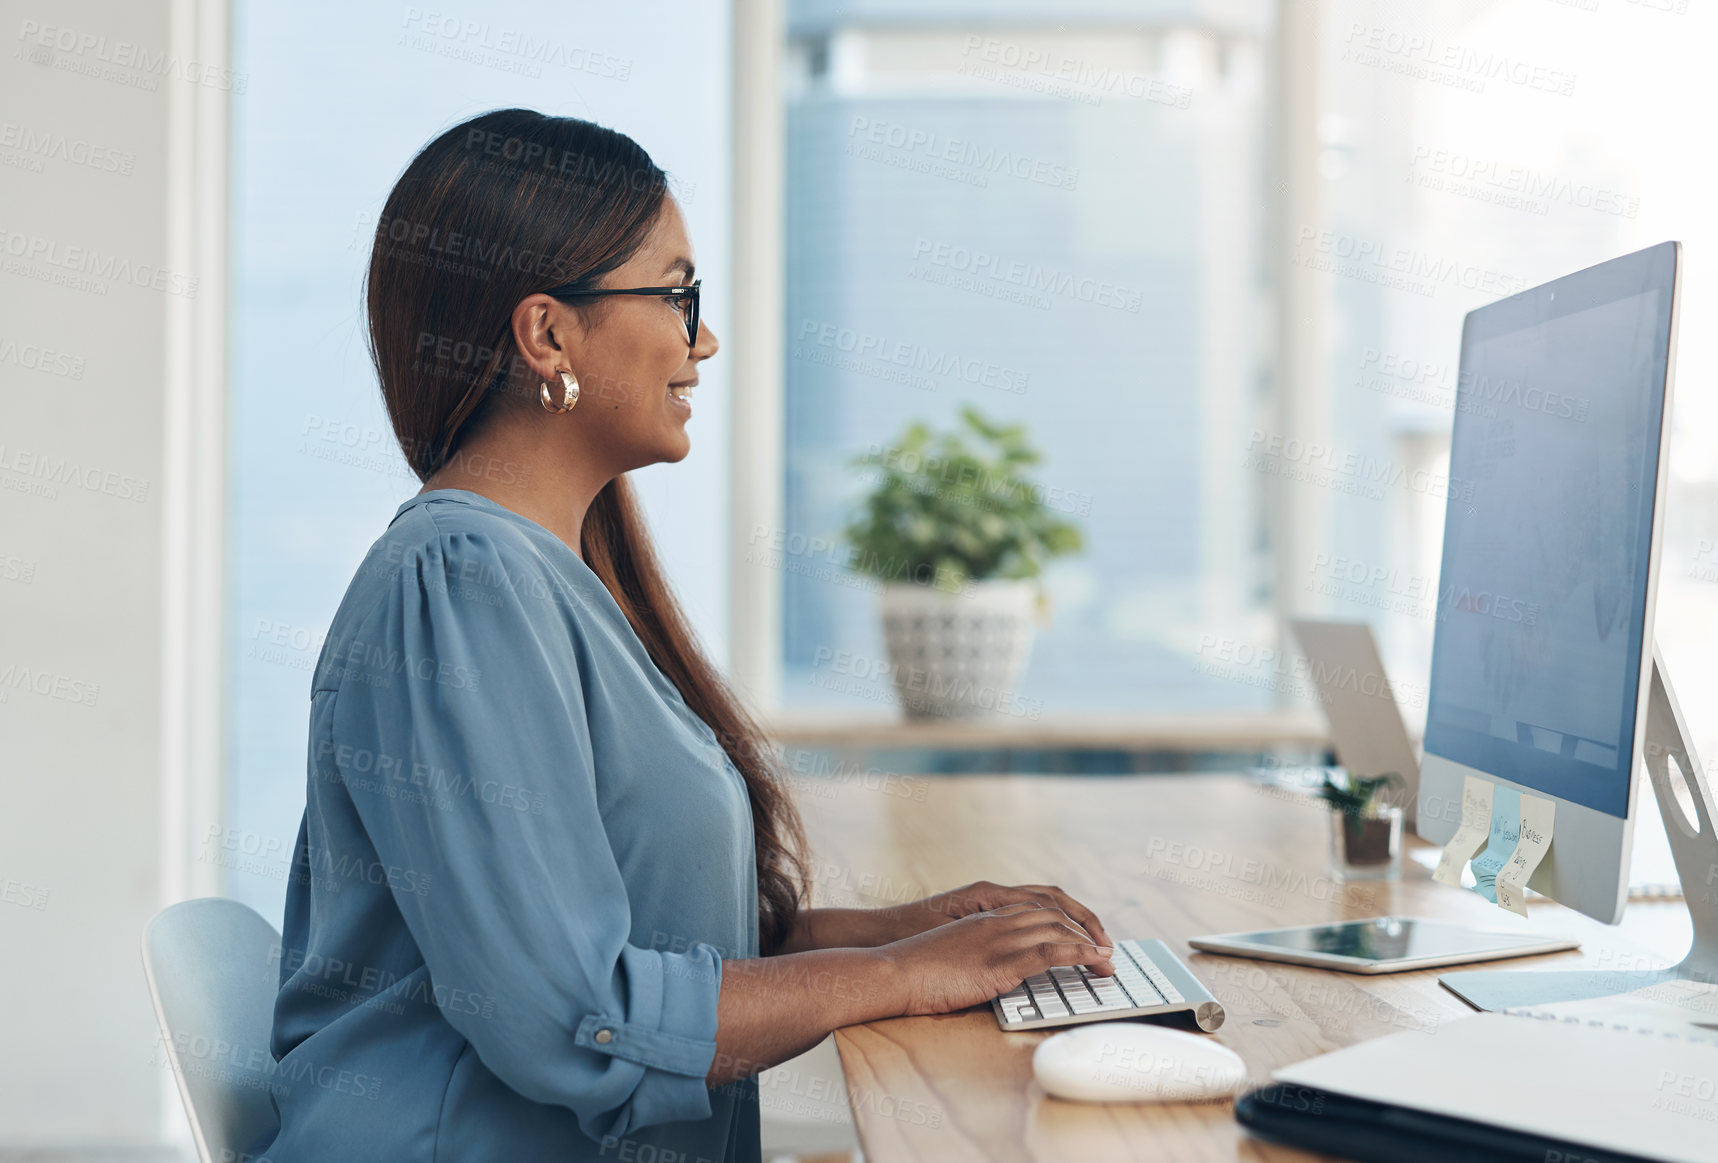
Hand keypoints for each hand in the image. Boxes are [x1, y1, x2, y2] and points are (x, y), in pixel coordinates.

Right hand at [879, 880, 1113, 949]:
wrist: (891, 970)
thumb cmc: (915, 967)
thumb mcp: (952, 950)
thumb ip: (978, 950)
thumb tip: (997, 967)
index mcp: (984, 912)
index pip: (1038, 901)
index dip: (1067, 915)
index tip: (1086, 932)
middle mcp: (995, 917)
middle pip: (1054, 908)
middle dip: (1086, 926)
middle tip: (1107, 947)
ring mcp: (997, 936)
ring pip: (1057, 926)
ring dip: (1089, 941)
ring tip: (1107, 959)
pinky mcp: (999, 960)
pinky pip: (1049, 949)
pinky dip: (1078, 953)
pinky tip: (1094, 961)